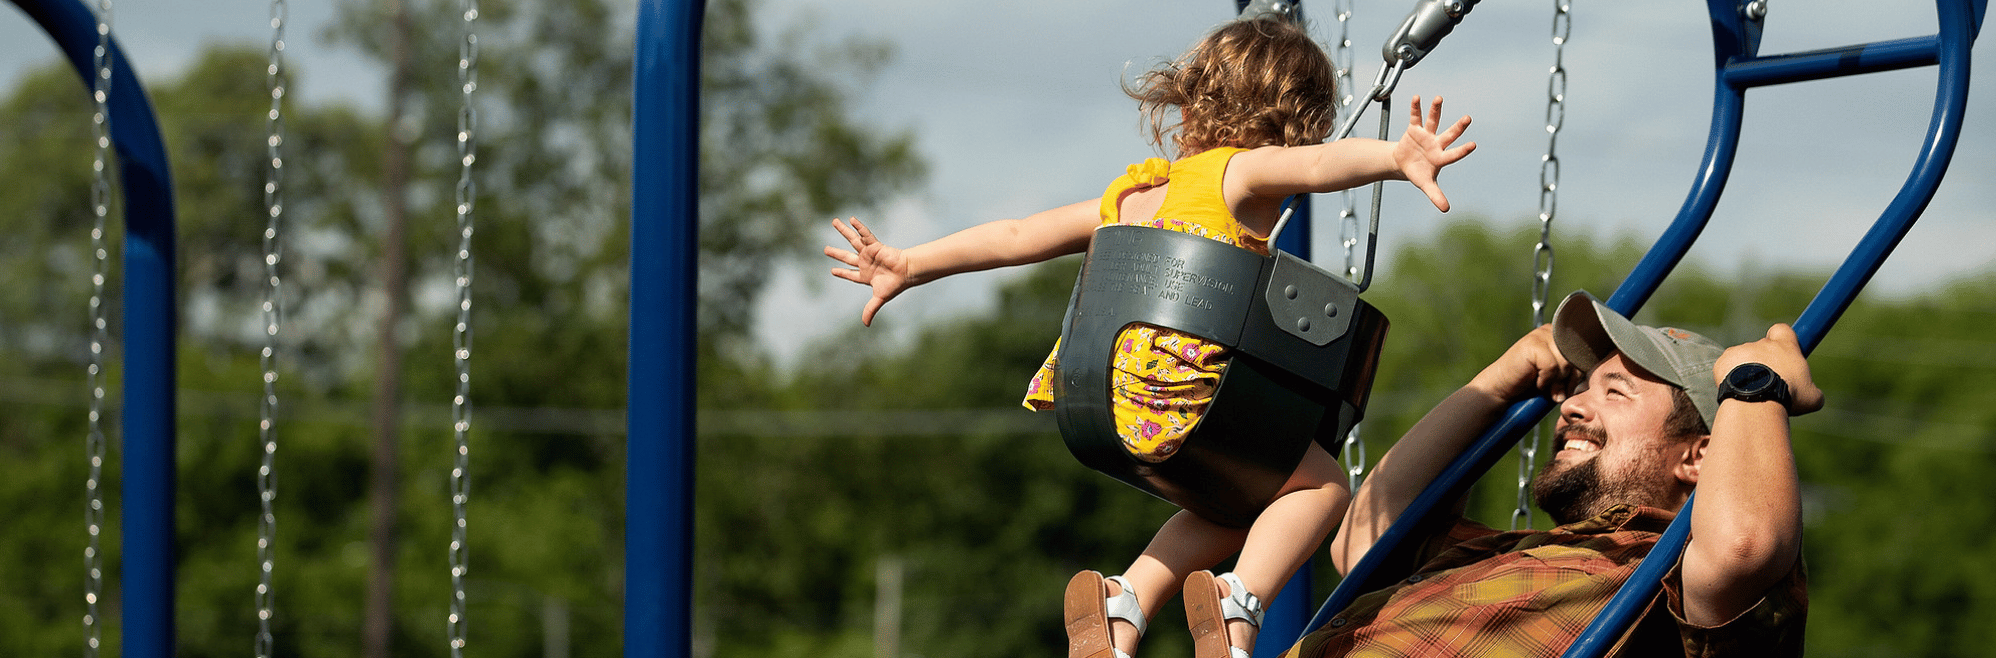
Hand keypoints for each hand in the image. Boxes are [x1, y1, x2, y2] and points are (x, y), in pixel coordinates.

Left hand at [824, 217, 909, 325]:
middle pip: (847, 256)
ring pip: (853, 241)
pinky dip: (859, 227)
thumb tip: (865, 325)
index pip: (850, 274)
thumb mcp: (879, 298)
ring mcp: (869, 253)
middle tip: (825, 249)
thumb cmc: (895, 285)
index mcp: (866, 276)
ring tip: (834, 222)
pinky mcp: (875, 245)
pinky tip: (851, 219)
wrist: (907, 272)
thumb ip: (870, 310)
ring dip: (843, 232)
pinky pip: (865, 234)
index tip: (833, 271)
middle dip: (836, 253)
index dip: (842, 273)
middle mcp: (866, 263)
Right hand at [1391, 96, 1476, 211]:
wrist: (1403, 164)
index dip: (1462, 150)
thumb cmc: (1418, 174)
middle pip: (1449, 134)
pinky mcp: (1414, 129)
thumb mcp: (1426, 185)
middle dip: (1458, 127)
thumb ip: (1436, 195)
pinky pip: (1415, 117)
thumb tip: (1446, 210)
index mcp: (1441, 157)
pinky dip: (1416, 107)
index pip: (1454, 154)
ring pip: (1433, 121)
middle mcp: (1437, 143)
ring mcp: (1426, 135)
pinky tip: (1417, 97)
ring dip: (1436, 109)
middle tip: (1468, 118)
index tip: (1473, 145)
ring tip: (1439, 98)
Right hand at [1467, 325, 1575, 403]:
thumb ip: (1574, 369)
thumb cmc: (1531, 385)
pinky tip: (1535, 382)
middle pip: (1577, 357)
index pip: (1584, 350)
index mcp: (1560, 335)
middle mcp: (1551, 331)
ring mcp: (1540, 336)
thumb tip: (1597, 371)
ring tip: (1545, 387)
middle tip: (1556, 390)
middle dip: (1569, 379)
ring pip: (1566, 362)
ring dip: (1557, 381)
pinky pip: (1552, 366)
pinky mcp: (1532, 345)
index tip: (1568, 385)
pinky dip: (1545, 379)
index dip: (1579, 371)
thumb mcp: (1559, 375)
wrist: (1502, 390)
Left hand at [1713, 324, 1824, 415]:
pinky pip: (1727, 367)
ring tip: (1752, 392)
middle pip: (1761, 349)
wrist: (1756, 400)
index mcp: (1785, 346)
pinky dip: (1731, 378)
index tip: (1784, 352)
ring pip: (1743, 360)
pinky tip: (1738, 391)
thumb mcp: (1811, 397)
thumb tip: (1815, 396)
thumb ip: (1813, 392)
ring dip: (1747, 372)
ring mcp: (1740, 350)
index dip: (1782, 339)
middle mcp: (1762, 343)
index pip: (1782, 330)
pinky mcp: (1723, 361)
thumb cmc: (1787, 396)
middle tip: (1767, 383)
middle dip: (1763, 363)